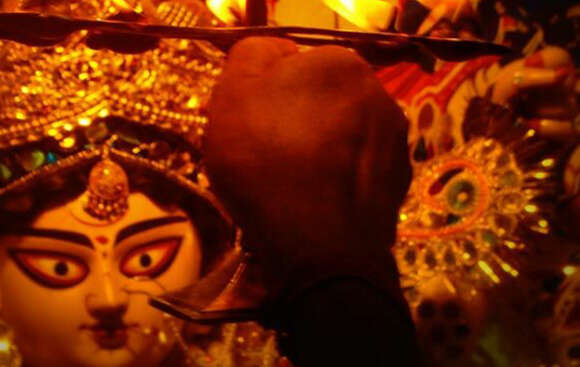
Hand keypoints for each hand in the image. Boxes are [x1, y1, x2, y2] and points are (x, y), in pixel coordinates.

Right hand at [204, 37, 411, 298]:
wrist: (317, 247)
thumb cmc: (266, 163)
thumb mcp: (232, 94)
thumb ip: (251, 56)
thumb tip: (273, 54)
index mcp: (337, 62)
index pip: (291, 65)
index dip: (263, 94)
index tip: (249, 126)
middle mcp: (377, 90)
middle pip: (320, 98)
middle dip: (295, 118)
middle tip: (267, 155)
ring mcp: (394, 137)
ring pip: (341, 133)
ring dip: (319, 146)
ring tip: (293, 183)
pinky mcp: (399, 179)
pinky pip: (357, 166)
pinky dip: (339, 176)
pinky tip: (318, 200)